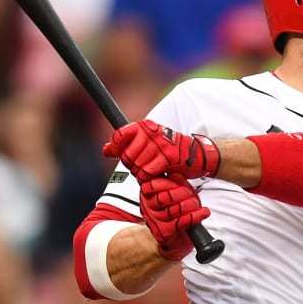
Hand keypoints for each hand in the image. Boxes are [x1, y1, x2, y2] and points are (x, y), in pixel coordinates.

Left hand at [104, 121, 220, 181]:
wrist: (197, 155)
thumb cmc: (169, 150)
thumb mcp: (147, 143)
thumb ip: (125, 145)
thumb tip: (105, 150)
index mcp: (144, 126)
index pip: (120, 135)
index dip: (115, 148)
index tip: (117, 154)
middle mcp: (151, 132)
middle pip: (126, 155)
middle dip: (131, 165)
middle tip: (140, 167)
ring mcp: (160, 144)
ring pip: (136, 165)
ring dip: (140, 173)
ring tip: (149, 171)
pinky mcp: (168, 156)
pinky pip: (148, 171)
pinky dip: (149, 177)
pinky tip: (155, 175)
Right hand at [140, 174, 210, 260]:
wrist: (176, 237)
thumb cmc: (178, 211)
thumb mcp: (177, 191)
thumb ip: (176, 182)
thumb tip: (177, 175)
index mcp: (149, 194)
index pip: (153, 185)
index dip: (168, 182)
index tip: (178, 181)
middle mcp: (149, 207)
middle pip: (164, 197)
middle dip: (182, 194)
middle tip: (191, 195)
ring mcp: (155, 220)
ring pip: (173, 210)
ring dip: (190, 206)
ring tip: (196, 205)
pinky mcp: (164, 232)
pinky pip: (181, 222)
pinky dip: (195, 216)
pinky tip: (202, 212)